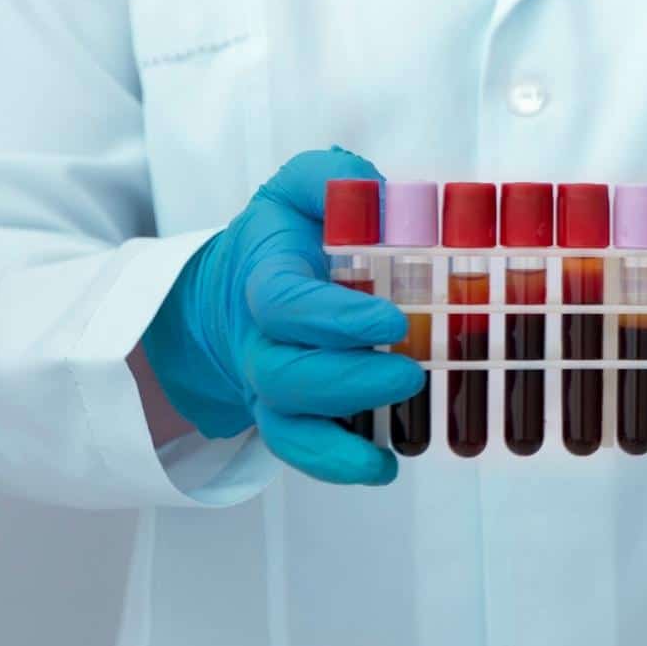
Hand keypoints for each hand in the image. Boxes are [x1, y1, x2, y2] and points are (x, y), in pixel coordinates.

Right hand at [142, 148, 423, 484]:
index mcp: (265, 278)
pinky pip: (298, 450)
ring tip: (398, 435)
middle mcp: (261, 339)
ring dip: (340, 439)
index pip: (285, 304)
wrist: (237, 285)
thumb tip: (377, 192)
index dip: (333, 319)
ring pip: (285, 423)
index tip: (390, 321)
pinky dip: (336, 466)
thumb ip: (332, 178)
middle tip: (409, 373)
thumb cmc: (287, 233)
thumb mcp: (304, 187)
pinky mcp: (286, 413)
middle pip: (285, 375)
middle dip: (348, 382)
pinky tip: (383, 467)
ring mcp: (269, 384)